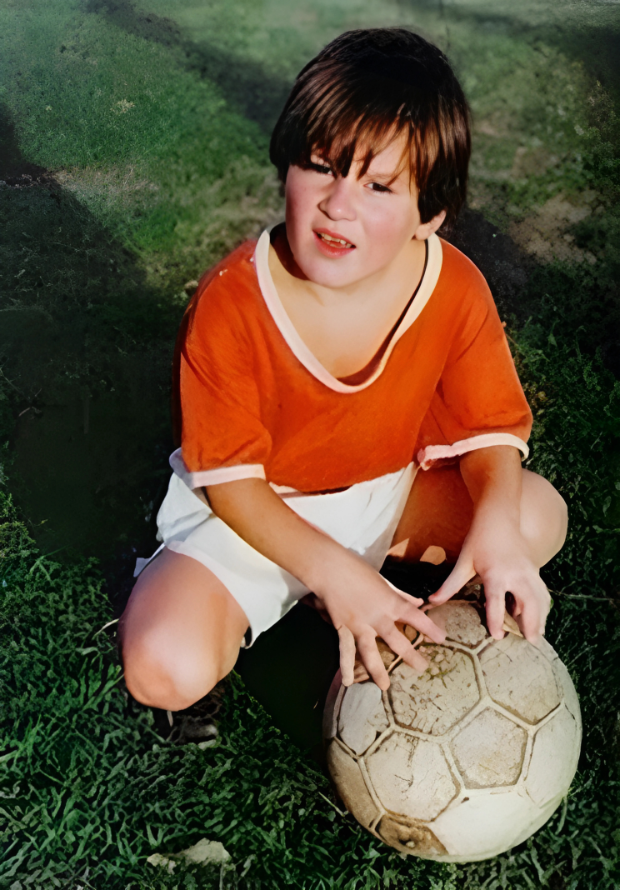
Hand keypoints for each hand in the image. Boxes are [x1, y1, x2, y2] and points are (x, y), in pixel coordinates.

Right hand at [313, 553, 445, 690]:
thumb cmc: (357, 569)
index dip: (430, 628)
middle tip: (422, 667)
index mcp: (390, 602)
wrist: (329, 569)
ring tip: (385, 686)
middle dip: (411, 656)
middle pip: (397, 641)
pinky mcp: (343, 628)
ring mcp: (359, 625)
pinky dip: (346, 666)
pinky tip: (348, 681)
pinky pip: (346, 650)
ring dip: (378, 671)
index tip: (441, 639)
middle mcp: (377, 617)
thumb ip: (401, 594)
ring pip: (370, 653)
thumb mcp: (383, 580)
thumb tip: (418, 602)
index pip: (415, 617)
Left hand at [428, 513, 549, 643]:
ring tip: (536, 636)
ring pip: (541, 599)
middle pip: (529, 603)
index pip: (497, 602)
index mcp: (495, 574)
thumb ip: (449, 585)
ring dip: (541, 618)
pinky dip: (544, 607)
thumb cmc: (479, 540)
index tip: (498, 637)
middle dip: (531, 624)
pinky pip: (543, 592)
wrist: (499, 518)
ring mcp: (529, 572)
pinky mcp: (535, 570)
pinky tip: (540, 619)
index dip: (496, 621)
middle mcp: (516, 574)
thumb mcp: (463, 562)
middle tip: (529, 643)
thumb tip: (431, 601)